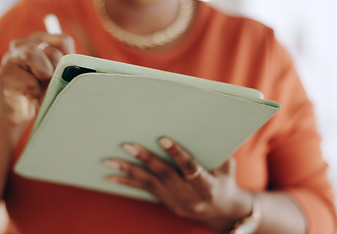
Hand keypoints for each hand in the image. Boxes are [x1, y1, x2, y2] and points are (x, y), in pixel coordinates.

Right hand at [0, 32, 74, 127]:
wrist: (19, 113)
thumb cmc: (41, 91)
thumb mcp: (58, 75)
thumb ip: (66, 66)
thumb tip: (74, 68)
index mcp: (39, 40)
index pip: (64, 41)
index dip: (68, 60)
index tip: (61, 73)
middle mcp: (22, 44)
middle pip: (51, 51)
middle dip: (56, 72)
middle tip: (50, 84)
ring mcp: (10, 58)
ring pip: (32, 54)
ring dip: (44, 76)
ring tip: (40, 87)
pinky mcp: (4, 75)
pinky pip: (28, 81)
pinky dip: (34, 92)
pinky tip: (29, 95)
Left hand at [104, 137, 252, 232]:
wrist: (222, 211)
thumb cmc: (225, 180)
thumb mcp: (227, 166)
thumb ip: (215, 151)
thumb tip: (200, 125)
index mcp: (208, 186)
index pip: (190, 168)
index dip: (177, 154)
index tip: (163, 138)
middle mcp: (190, 196)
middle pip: (164, 175)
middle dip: (145, 159)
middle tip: (128, 145)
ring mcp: (176, 202)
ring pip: (149, 184)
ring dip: (128, 171)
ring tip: (109, 161)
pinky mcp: (166, 202)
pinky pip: (145, 191)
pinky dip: (127, 183)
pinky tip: (111, 177)